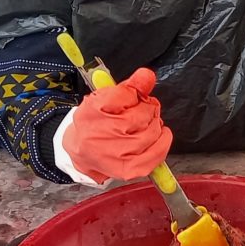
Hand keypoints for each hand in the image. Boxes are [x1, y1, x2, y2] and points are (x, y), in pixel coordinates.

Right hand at [62, 67, 173, 182]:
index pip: (126, 93)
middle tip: (140, 111)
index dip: (134, 92)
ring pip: (153, 129)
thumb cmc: (95, 122)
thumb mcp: (105, 98)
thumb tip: (147, 76)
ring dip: (154, 123)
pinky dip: (163, 140)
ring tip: (144, 124)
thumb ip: (129, 85)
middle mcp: (102, 135)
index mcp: (93, 111)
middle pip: (143, 112)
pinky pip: (158, 151)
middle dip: (147, 107)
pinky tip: (158, 134)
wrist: (81, 151)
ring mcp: (117, 155)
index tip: (133, 95)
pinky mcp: (130, 169)